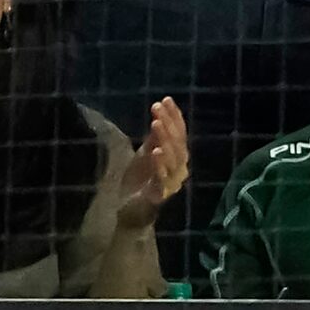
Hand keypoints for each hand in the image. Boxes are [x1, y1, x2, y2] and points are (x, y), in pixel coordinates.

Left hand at [113, 97, 188, 233]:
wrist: (129, 209)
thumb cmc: (140, 181)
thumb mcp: (145, 154)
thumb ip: (154, 139)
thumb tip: (159, 115)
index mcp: (178, 158)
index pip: (180, 134)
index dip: (174, 117)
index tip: (166, 100)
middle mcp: (179, 169)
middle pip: (178, 143)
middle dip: (168, 123)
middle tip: (157, 108)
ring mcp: (171, 183)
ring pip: (173, 159)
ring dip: (165, 139)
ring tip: (156, 123)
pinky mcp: (159, 196)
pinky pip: (162, 178)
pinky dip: (160, 164)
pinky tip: (155, 151)